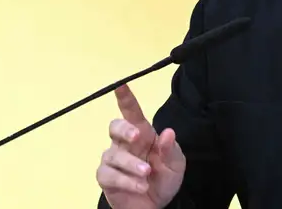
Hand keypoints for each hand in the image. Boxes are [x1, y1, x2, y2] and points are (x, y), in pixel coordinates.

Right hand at [96, 84, 185, 208]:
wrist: (156, 206)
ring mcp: (113, 160)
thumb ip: (171, 150)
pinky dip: (126, 180)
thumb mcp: (175, 165)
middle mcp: (124, 144)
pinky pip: (109, 175)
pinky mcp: (106, 178)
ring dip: (131, 164)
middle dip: (124, 130)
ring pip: (113, 155)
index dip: (125, 98)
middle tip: (137, 137)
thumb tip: (167, 132)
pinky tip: (140, 186)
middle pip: (114, 127)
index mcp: (142, 135)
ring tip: (146, 174)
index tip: (121, 85)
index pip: (131, 113)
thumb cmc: (163, 179)